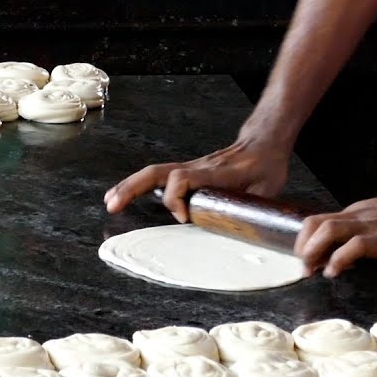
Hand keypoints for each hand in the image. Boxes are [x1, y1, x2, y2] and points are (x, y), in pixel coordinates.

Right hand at [103, 139, 290, 222]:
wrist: (264, 143)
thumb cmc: (266, 167)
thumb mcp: (266, 191)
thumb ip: (250, 210)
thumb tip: (241, 234)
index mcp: (215, 174)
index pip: (183, 179)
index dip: (177, 198)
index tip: (184, 219)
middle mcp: (197, 168)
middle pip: (156, 173)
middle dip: (132, 188)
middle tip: (113, 205)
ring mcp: (190, 168)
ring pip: (153, 174)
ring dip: (129, 186)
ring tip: (110, 201)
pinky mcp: (189, 171)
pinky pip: (159, 177)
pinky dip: (139, 185)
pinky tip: (126, 194)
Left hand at [293, 190, 376, 277]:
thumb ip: (370, 236)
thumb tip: (352, 257)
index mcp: (361, 212)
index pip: (320, 220)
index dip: (306, 241)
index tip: (307, 261)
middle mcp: (361, 215)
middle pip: (315, 223)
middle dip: (302, 247)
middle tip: (304, 269)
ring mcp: (372, 225)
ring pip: (327, 230)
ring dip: (313, 252)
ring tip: (313, 271)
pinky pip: (353, 246)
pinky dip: (338, 260)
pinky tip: (336, 272)